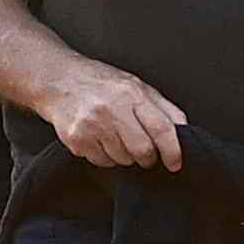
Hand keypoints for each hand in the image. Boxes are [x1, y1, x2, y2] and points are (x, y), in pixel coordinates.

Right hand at [43, 59, 187, 169]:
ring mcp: (92, 125)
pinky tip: (99, 138)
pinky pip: (102, 162)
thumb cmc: (100, 83)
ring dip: (125, 156)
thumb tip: (184, 130)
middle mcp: (112, 109)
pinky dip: (105, 156)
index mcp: (132, 94)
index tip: (175, 163)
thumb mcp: (136, 85)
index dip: (173, 151)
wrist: (59, 80)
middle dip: (148, 157)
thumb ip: (163, 108)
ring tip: (115, 135)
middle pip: (143, 151)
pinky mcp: (77, 139)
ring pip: (123, 160)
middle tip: (144, 151)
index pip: (162, 129)